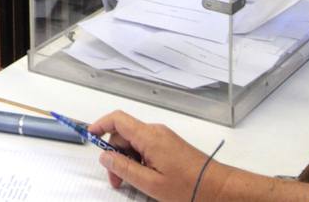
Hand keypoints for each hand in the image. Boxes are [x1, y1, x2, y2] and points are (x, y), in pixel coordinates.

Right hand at [87, 111, 229, 200]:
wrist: (219, 188)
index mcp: (149, 137)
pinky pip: (146, 147)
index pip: (117, 119)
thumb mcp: (150, 183)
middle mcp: (156, 132)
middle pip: (124, 134)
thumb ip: (124, 168)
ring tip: (130, 183)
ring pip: (135, 142)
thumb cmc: (188, 187)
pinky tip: (143, 178)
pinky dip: (139, 160)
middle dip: (114, 155)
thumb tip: (104, 156)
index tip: (89, 136)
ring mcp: (164, 138)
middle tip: (115, 180)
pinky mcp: (170, 145)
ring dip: (127, 160)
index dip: (100, 125)